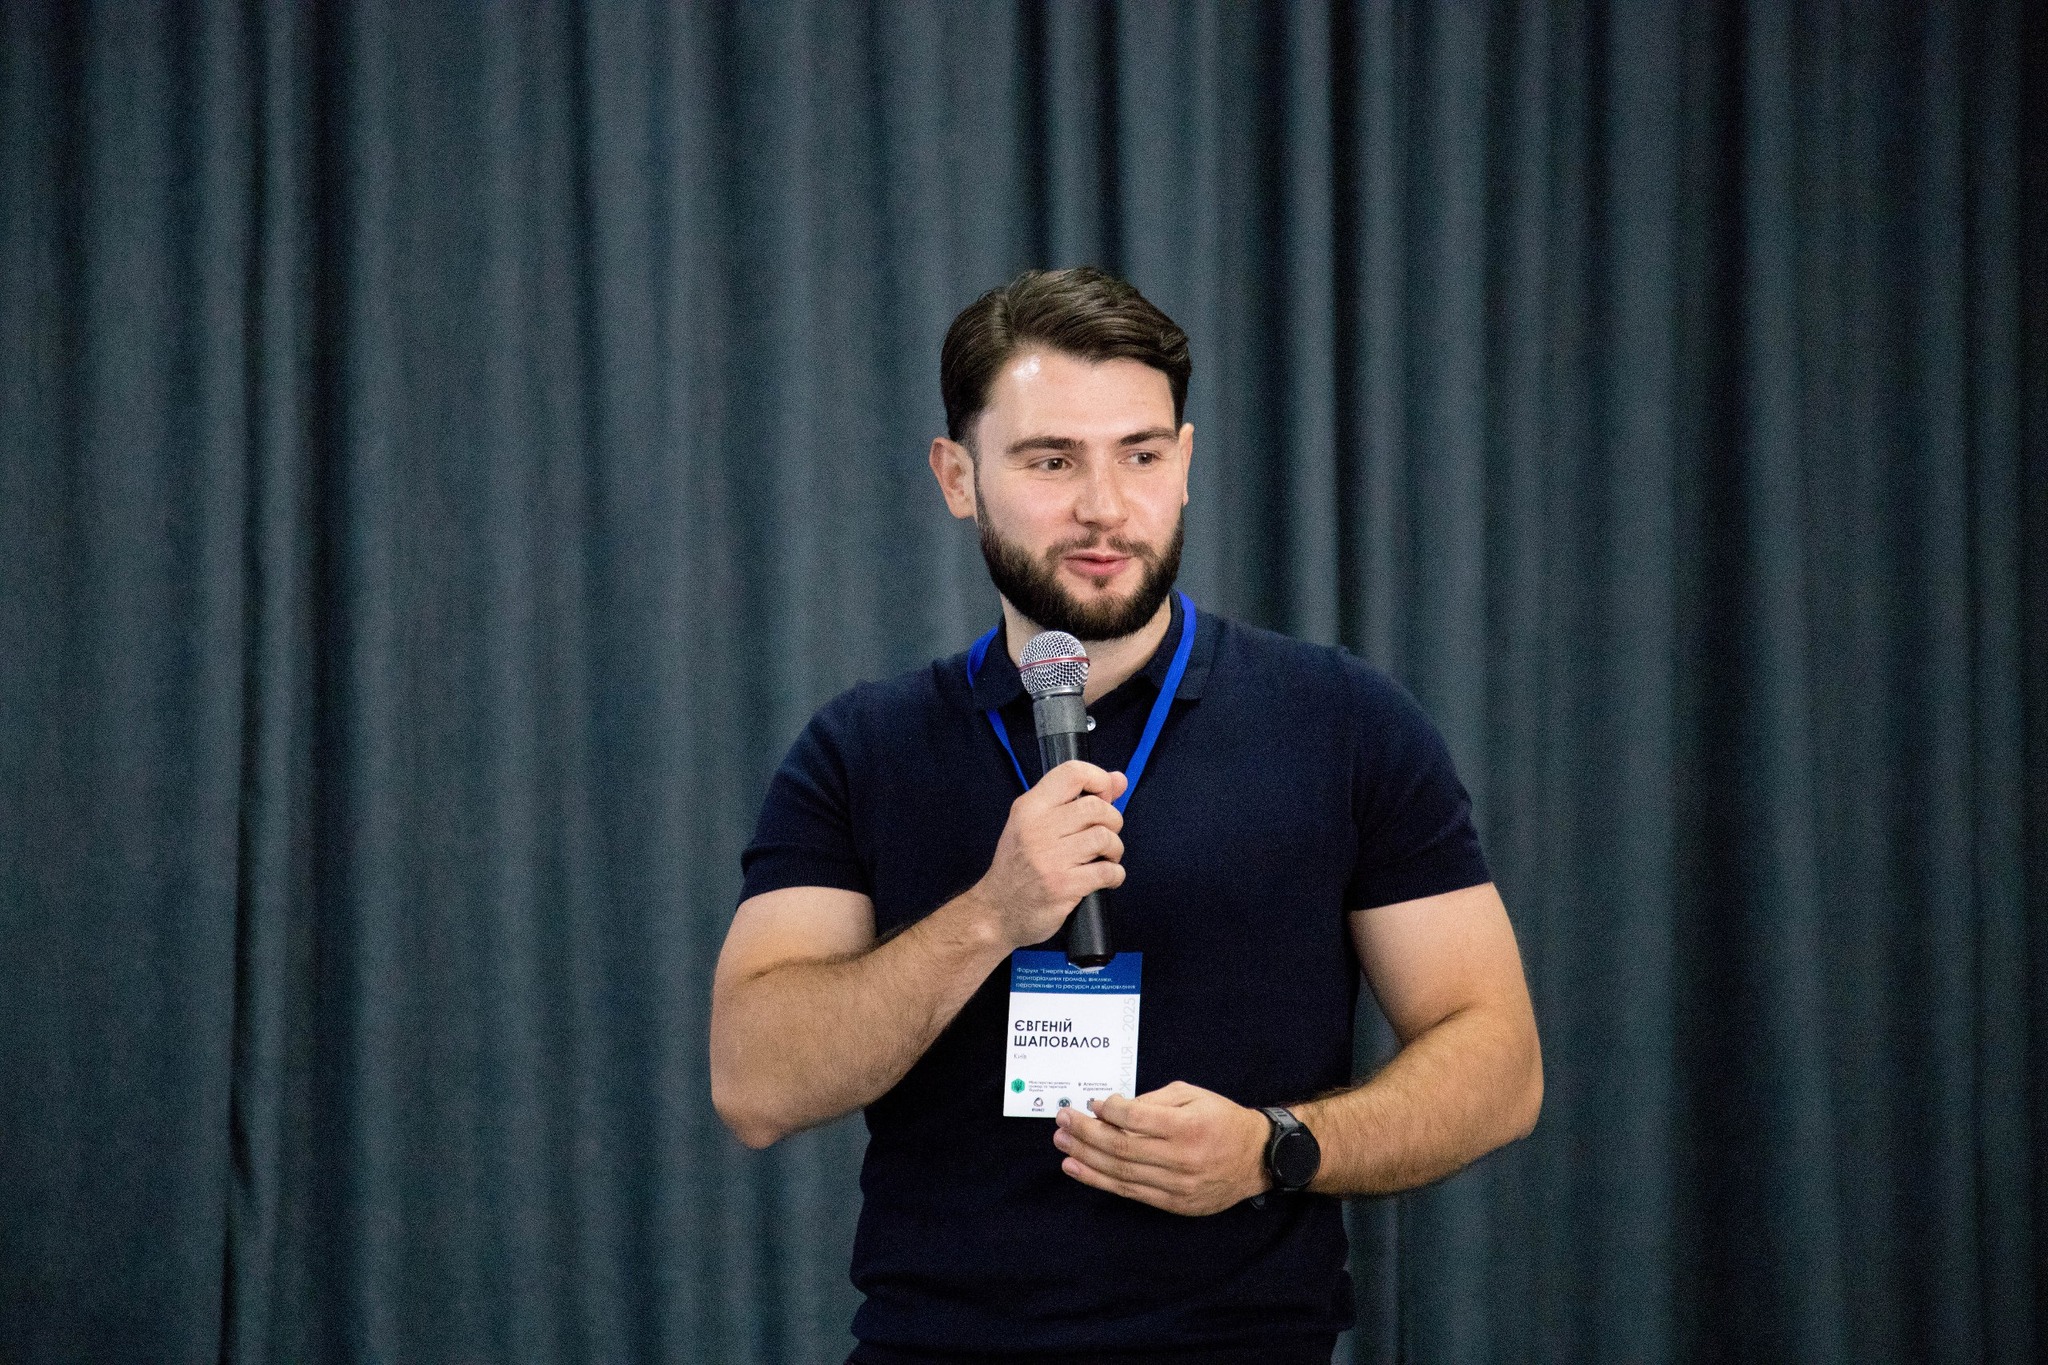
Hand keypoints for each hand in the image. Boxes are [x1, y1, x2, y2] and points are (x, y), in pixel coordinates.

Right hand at [971, 761, 1127, 949]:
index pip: (1072, 773)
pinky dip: (1115, 875)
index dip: (1099, 780)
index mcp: (1029, 808)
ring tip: (1105, 858)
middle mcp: (1038, 828)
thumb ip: (1075, 799)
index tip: (1104, 796)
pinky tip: (1105, 878)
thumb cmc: (1017, 867)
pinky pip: (1107, 871)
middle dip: (1112, 821)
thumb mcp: (1033, 825)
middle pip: (1096, 807)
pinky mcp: (1063, 886)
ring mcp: (1050, 858)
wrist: (996, 912)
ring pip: (1105, 837)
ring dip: (1114, 849)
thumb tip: (1118, 780)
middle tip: (1104, 836)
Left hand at [1052, 1081, 1269, 1215]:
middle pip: (1121, 1147)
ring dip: (1085, 1158)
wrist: (1257, 1159)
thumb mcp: (1192, 1095)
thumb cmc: (1222, 1120)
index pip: (1135, 1119)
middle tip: (1062, 1122)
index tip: (1090, 1103)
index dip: (1107, 1110)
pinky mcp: (1174, 1204)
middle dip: (1085, 1134)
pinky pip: (1130, 1192)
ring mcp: (1177, 1185)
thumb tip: (1113, 1108)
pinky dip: (1100, 1181)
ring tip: (1062, 1145)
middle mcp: (1181, 1158)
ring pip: (1120, 1173)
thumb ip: (1153, 1101)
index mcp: (1188, 1126)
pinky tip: (1078, 1169)